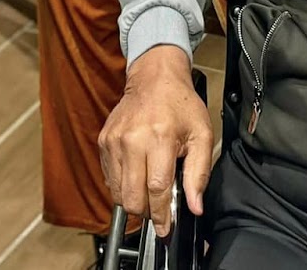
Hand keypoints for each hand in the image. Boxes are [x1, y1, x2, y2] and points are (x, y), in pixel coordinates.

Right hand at [99, 44, 215, 237]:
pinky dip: (122, 185)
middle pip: (132, 197)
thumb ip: (199, 173)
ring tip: (148, 190)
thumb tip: (195, 207)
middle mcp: (133, 140)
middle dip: (146, 212)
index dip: (161, 215)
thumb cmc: (180, 105)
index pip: (156, 190)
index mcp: (160, 138)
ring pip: (117, 193)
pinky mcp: (104, 141)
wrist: (154, 78)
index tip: (165, 229)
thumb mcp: (202, 135)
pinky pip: (110, 178)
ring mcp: (114, 141)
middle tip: (158, 209)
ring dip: (133, 200)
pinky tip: (136, 174)